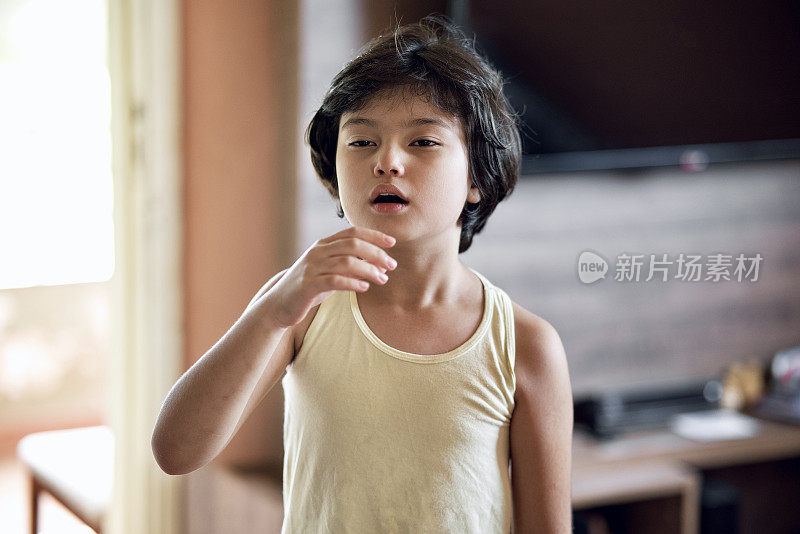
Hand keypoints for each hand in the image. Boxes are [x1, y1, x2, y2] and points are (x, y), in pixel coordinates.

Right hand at [263, 226, 396, 327]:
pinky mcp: (308, 285)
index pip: (352, 232)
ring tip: (383, 279)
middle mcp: (318, 252)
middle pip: (352, 244)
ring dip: (369, 270)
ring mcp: (311, 267)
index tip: (392, 242)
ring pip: (346, 262)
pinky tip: (365, 287)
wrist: (279, 304)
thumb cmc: (310, 288)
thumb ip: (352, 266)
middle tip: (392, 265)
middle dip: (376, 253)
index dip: (374, 235)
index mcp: (324, 245)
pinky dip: (352, 282)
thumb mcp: (332, 272)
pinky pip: (334, 280)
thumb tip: (381, 265)